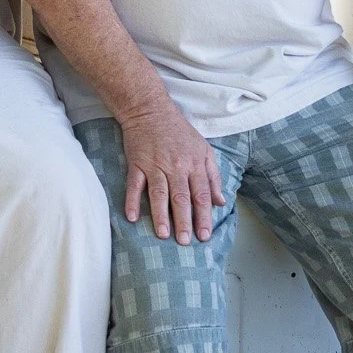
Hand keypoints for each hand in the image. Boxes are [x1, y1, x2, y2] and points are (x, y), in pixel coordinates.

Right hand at [118, 106, 223, 244]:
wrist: (151, 110)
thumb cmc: (180, 132)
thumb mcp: (204, 150)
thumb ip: (213, 177)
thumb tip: (220, 202)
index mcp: (195, 164)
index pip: (201, 195)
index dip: (203, 216)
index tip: (204, 235)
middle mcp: (176, 166)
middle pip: (181, 198)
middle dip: (184, 222)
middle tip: (185, 242)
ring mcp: (155, 165)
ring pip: (159, 194)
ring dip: (161, 216)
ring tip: (164, 235)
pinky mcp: (137, 163)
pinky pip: (134, 185)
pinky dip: (132, 201)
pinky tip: (132, 217)